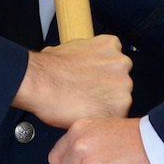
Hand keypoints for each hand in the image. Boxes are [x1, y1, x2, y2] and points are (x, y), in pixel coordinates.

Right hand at [13, 36, 131, 127]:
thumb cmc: (49, 68)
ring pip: (120, 100)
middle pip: (121, 81)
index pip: (116, 63)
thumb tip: (85, 62)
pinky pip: (115, 116)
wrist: (40, 83)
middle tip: (87, 94)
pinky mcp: (119, 106)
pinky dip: (102, 117)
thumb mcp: (72, 48)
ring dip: (106, 104)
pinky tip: (86, 112)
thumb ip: (89, 56)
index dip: (103, 75)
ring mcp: (123, 85)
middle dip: (106, 89)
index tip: (93, 81)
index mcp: (111, 45)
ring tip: (84, 104)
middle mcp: (122, 63)